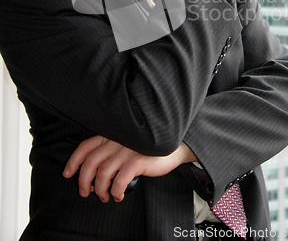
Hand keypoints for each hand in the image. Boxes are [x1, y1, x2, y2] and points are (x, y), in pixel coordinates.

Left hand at [63, 136, 195, 202]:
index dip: (73, 161)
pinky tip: (118, 196)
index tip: (68, 174)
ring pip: (102, 174)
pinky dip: (115, 192)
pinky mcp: (136, 161)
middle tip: (85, 192)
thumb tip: (93, 169)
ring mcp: (126, 150)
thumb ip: (111, 148)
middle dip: (83, 181)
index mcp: (111, 134)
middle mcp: (116, 140)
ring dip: (100, 190)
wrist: (174, 146)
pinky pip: (118, 182)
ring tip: (105, 196)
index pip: (85, 146)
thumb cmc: (149, 147)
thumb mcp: (127, 142)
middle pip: (90, 163)